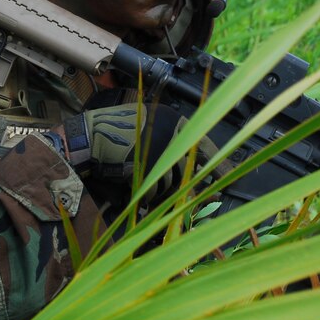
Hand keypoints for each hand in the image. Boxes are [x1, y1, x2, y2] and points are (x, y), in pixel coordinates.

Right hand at [62, 103, 222, 202]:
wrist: (88, 136)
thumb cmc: (117, 136)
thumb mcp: (150, 129)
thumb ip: (173, 144)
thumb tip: (199, 172)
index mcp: (174, 120)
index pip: (206, 145)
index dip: (219, 164)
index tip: (231, 178)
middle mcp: (171, 131)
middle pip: (186, 171)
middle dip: (181, 189)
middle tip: (186, 199)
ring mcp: (159, 148)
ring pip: (170, 183)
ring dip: (159, 192)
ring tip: (146, 191)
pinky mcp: (145, 165)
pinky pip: (154, 190)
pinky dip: (145, 196)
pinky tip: (136, 191)